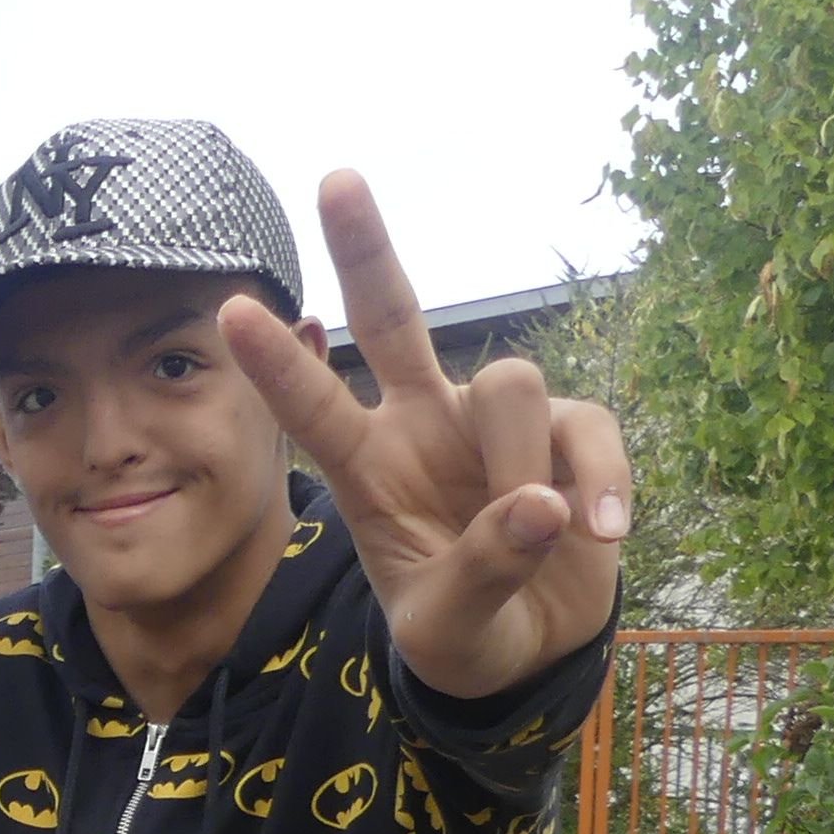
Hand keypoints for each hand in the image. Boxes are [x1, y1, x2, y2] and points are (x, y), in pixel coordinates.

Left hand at [227, 172, 629, 701]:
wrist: (532, 655)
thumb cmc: (466, 637)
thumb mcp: (451, 632)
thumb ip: (482, 574)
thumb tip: (544, 506)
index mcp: (368, 470)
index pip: (314, 410)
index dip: (277, 365)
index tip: (230, 310)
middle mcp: (423, 425)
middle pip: (393, 316)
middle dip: (367, 248)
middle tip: (335, 178)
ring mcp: (494, 422)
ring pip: (511, 385)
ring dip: (525, 464)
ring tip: (540, 537)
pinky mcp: (568, 432)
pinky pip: (588, 426)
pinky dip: (603, 479)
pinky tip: (602, 533)